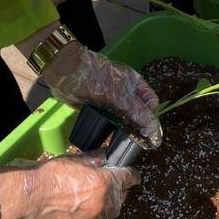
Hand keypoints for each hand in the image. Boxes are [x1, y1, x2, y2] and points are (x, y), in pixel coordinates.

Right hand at [0, 153, 138, 218]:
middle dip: (118, 189)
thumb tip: (110, 156)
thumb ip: (99, 158)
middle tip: (107, 182)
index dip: (131, 174)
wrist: (31, 196)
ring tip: (93, 195)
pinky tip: (82, 207)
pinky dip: (94, 215)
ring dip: (107, 203)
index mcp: (105, 182)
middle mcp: (104, 203)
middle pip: (122, 196)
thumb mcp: (78, 159)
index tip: (131, 174)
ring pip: (111, 211)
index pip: (130, 178)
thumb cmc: (53, 174)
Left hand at [40, 43, 161, 145]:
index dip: (151, 118)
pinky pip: (111, 122)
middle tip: (141, 145)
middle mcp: (126, 93)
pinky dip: (113, 130)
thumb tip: (152, 127)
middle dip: (140, 127)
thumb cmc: (95, 79)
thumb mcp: (118, 95)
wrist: (66, 73)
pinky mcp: (100, 109)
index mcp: (135, 84)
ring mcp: (112, 101)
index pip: (150, 103)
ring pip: (125, 119)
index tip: (150, 136)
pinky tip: (114, 140)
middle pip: (139, 113)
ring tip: (128, 146)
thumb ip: (136, 111)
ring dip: (127, 130)